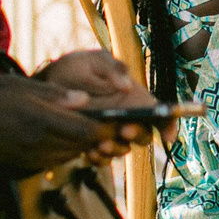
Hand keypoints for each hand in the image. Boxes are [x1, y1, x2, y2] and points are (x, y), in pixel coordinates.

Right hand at [0, 75, 113, 171]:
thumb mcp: (15, 85)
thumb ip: (52, 94)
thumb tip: (84, 100)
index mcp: (40, 121)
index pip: (87, 131)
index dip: (106, 126)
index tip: (115, 116)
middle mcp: (38, 144)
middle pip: (83, 146)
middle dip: (98, 135)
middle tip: (105, 118)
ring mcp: (30, 157)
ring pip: (71, 155)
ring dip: (81, 143)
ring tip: (83, 124)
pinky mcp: (23, 165)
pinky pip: (54, 159)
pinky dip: (64, 149)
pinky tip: (58, 134)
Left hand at [38, 50, 161, 153]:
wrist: (50, 82)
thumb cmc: (79, 67)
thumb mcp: (95, 61)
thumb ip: (112, 68)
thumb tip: (128, 86)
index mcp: (134, 97)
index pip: (159, 113)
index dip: (168, 124)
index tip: (168, 136)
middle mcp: (126, 117)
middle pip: (144, 134)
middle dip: (138, 134)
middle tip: (125, 130)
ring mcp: (110, 132)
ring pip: (123, 149)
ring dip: (116, 149)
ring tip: (101, 144)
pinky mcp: (93, 144)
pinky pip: (102, 158)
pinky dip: (98, 158)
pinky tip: (89, 151)